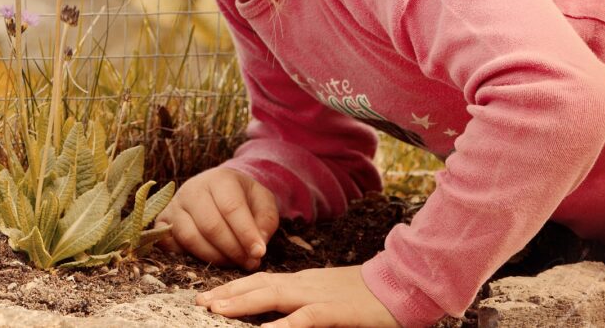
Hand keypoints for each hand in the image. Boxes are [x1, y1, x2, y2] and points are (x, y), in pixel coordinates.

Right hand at [154, 167, 278, 269]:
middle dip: (232, 249)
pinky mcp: (163, 221)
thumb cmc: (243, 197)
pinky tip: (207, 260)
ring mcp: (174, 205)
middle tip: (249, 263)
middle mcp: (192, 189)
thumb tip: (258, 246)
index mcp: (219, 178)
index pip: (231, 208)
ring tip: (233, 262)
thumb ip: (266, 221)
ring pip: (190, 238)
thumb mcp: (263, 201)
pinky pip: (169, 244)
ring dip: (214, 257)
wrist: (219, 188)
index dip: (246, 234)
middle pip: (210, 226)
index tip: (259, 253)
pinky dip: (187, 257)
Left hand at [196, 265, 400, 327]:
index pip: (262, 280)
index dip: (235, 287)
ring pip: (272, 296)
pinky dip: (280, 327)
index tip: (211, 296)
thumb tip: (282, 316)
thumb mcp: (332, 297)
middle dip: (227, 294)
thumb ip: (307, 303)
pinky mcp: (333, 311)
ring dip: (242, 303)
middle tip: (200, 302)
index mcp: (304, 282)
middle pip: (258, 285)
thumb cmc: (370, 296)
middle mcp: (305, 284)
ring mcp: (318, 296)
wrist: (404, 284)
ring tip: (216, 311)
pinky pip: (302, 319)